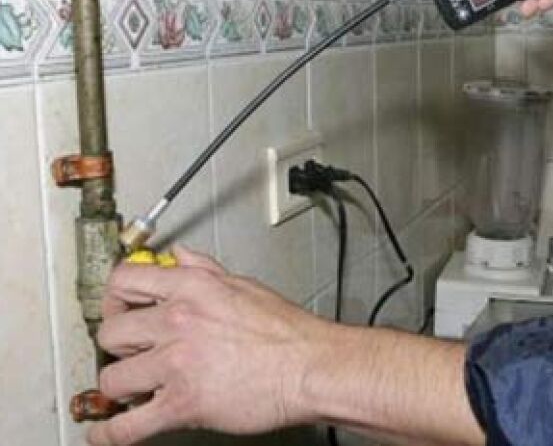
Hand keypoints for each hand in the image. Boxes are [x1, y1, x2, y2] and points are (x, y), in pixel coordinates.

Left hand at [89, 245, 326, 444]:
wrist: (312, 368)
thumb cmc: (289, 333)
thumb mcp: (245, 285)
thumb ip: (205, 270)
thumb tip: (181, 256)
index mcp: (192, 288)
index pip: (124, 281)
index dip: (115, 298)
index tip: (118, 309)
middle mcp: (178, 321)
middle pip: (110, 333)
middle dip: (118, 347)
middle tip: (132, 354)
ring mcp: (177, 364)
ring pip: (113, 379)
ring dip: (122, 387)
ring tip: (137, 388)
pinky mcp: (183, 404)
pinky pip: (127, 425)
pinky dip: (111, 434)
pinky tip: (108, 433)